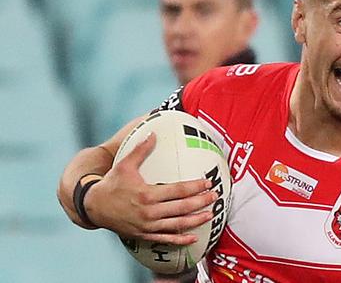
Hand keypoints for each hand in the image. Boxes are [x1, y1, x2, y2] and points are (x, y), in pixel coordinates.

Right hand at [84, 132, 217, 244]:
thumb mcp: (124, 164)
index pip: (178, 190)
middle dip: (201, 202)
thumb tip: (154, 133)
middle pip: (181, 208)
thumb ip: (141, 150)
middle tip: (215, 197)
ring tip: (210, 215)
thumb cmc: (111, 183)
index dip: (195, 187)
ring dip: (196, 220)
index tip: (208, 183)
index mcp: (147, 194)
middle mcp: (149, 212)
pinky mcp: (144, 235)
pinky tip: (193, 238)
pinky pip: (165, 239)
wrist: (93, 207)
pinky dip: (180, 240)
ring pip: (177, 225)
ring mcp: (147, 226)